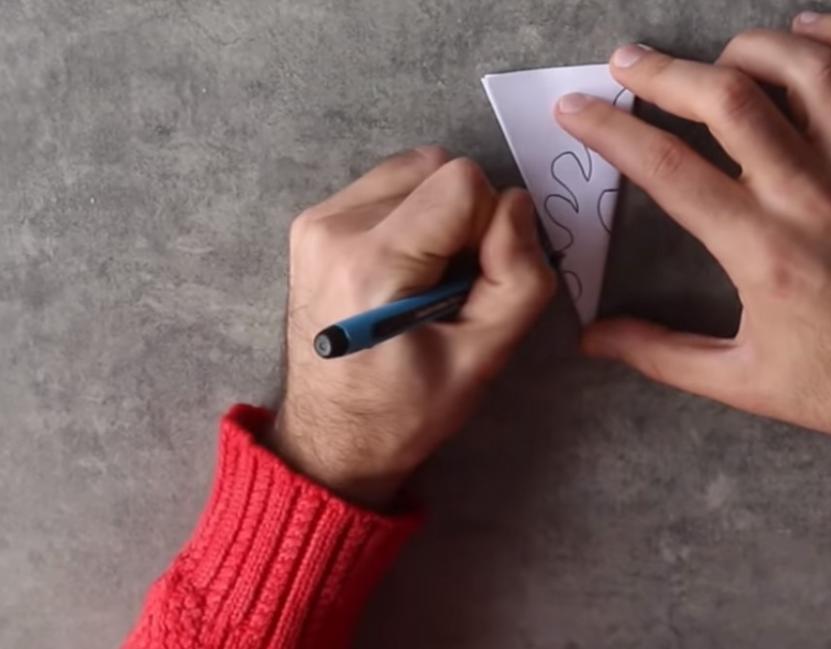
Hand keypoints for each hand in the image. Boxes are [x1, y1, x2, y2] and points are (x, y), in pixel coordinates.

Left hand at [268, 147, 555, 507]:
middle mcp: (333, 228)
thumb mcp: (482, 359)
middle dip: (465, 216)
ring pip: (414, 169)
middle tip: (454, 284)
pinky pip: (387, 185)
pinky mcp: (312, 222)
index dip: (490, 225)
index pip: (462, 182)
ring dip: (439, 213)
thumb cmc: (406, 411)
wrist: (332, 439)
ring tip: (428, 279)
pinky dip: (412, 215)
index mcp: (371, 265)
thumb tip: (518, 206)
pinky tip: (405, 271)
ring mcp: (315, 221)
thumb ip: (517, 279)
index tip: (475, 280)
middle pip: (437, 166)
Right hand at [554, 13, 830, 484]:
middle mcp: (814, 198)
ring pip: (808, 69)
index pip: (668, 169)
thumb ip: (661, 354)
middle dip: (665, 71)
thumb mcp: (743, 384)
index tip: (576, 109)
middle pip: (729, 100)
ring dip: (751, 46)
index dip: (609, 130)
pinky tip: (809, 34)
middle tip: (627, 63)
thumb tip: (591, 338)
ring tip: (718, 58)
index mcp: (764, 252)